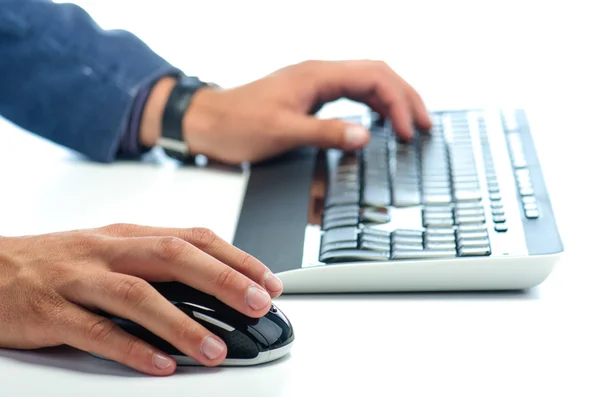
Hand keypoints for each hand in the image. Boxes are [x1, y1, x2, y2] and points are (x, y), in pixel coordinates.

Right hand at [0, 224, 281, 375]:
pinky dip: (131, 348)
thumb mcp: (110, 251)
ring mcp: (78, 279)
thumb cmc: (55, 262)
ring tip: (215, 349)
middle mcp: (108, 251)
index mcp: (127, 235)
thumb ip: (155, 263)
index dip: (235, 258)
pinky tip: (159, 364)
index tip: (268, 280)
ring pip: (138, 296)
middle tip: (258, 305)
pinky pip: (95, 331)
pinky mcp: (51, 312)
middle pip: (175, 257)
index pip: (194, 238)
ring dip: (182, 323)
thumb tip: (211, 283)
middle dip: (223, 280)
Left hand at [140, 60, 431, 163]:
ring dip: (392, 102)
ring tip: (410, 125)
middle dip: (405, 98)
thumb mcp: (282, 132)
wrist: (207, 122)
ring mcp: (315, 85)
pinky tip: (379, 123)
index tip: (409, 130)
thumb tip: (365, 136)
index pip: (373, 77)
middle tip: (424, 125)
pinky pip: (351, 96)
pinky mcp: (310, 98)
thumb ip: (325, 133)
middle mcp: (319, 74)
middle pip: (376, 75)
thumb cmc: (237, 124)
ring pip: (366, 84)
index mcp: (316, 75)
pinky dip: (372, 108)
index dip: (398, 102)